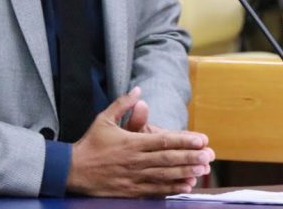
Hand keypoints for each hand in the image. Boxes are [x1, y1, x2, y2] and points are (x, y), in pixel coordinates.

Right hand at [66, 87, 214, 196]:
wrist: (72, 171)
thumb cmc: (90, 144)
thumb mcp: (104, 119)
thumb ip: (123, 105)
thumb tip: (139, 92)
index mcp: (131, 142)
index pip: (163, 141)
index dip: (184, 140)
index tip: (201, 139)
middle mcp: (135, 161)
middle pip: (168, 159)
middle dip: (191, 157)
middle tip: (210, 156)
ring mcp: (134, 177)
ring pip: (165, 175)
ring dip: (186, 173)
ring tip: (203, 170)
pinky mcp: (131, 191)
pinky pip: (155, 191)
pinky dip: (171, 189)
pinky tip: (186, 186)